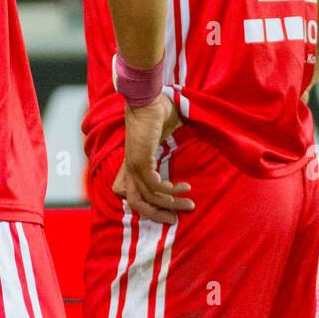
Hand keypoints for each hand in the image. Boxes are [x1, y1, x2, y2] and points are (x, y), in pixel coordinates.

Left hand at [111, 94, 191, 224]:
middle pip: (137, 204)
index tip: (166, 211)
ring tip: (189, 202)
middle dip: (158, 215)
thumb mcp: (160, 138)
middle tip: (177, 219)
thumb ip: (164, 151)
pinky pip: (153, 185)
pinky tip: (181, 187)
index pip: (130, 195)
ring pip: (149, 197)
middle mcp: (129, 168)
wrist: (148, 98)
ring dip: (171, 203)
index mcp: (132, 165)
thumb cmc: (156, 115)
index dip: (146, 208)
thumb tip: (180, 158)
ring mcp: (133, 165)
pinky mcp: (140, 159)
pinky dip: (168, 191)